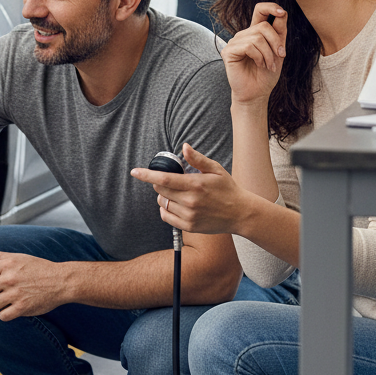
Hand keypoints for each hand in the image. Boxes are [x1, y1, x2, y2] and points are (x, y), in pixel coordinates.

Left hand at [0, 250, 67, 320]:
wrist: (60, 280)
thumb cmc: (39, 268)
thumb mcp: (19, 257)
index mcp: (7, 264)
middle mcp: (10, 278)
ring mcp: (16, 293)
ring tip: (7, 300)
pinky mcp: (22, 307)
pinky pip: (3, 315)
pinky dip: (6, 314)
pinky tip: (13, 308)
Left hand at [130, 143, 251, 235]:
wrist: (240, 213)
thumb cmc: (228, 189)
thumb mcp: (215, 169)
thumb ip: (197, 159)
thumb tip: (184, 147)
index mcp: (196, 185)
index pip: (164, 179)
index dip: (147, 175)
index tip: (135, 171)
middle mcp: (191, 201)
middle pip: (161, 191)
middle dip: (159, 184)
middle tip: (170, 181)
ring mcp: (190, 216)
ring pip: (163, 204)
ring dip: (163, 197)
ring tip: (177, 193)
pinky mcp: (189, 227)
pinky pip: (167, 217)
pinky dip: (166, 210)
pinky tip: (175, 205)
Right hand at [222, 2, 287, 105]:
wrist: (257, 93)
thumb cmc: (267, 74)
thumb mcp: (278, 51)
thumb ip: (279, 33)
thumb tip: (282, 12)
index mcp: (255, 32)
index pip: (260, 11)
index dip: (270, 7)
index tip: (282, 12)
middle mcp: (244, 35)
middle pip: (263, 26)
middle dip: (276, 41)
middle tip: (280, 56)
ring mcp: (235, 42)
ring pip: (257, 37)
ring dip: (268, 53)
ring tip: (269, 65)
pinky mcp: (228, 51)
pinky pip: (249, 46)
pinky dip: (259, 57)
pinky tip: (259, 64)